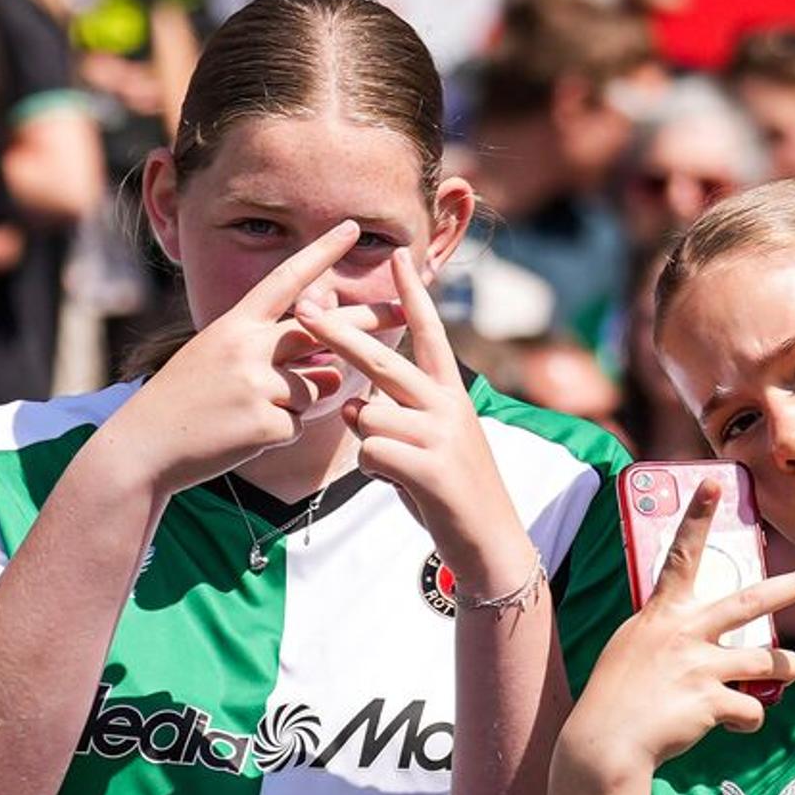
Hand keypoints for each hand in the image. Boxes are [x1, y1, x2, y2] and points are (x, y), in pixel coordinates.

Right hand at [100, 221, 364, 500]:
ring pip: (315, 387)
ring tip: (251, 412)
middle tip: (403, 308)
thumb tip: (330, 364)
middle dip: (367, 321)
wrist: (142, 447)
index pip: (285, 280)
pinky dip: (279, 433)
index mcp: (234, 324)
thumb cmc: (181, 403)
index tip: (351, 228)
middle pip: (323, 329)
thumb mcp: (215, 360)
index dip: (320, 252)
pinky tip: (243, 436)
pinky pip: (298, 425)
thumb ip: (269, 354)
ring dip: (299, 403)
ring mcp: (257, 385)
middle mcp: (248, 347)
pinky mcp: (265, 424)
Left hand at [310, 253, 532, 589]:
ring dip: (368, 442)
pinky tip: (400, 482)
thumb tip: (353, 404)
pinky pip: (372, 451)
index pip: (428, 332)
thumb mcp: (430, 440)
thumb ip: (398, 414)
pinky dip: (374, 469)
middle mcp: (447, 403)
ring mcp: (441, 433)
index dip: (411, 294)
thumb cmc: (449, 487)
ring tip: (399, 466)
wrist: (489, 539)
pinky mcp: (431, 466)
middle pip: (380, 361)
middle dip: (337, 333)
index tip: (397, 254)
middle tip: (304, 307)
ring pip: (367, 416)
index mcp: (449, 391)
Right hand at [560, 485, 794, 782]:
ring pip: (770, 661)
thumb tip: (698, 635)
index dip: (698, 517)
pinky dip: (747, 719)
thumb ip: (667, 633)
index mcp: (663, 614)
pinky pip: (752, 709)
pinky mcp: (712, 702)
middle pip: (753, 601)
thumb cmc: (615, 696)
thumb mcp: (633, 648)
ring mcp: (700, 666)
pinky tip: (730, 723)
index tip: (714, 483)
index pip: (682, 555)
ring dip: (787, 667)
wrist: (605, 742)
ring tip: (790, 671)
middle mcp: (685, 633)